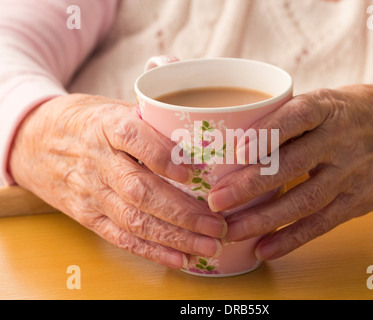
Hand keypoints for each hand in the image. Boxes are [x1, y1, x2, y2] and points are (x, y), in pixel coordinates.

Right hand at [9, 94, 225, 268]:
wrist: (36, 142)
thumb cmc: (87, 122)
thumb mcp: (113, 107)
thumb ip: (151, 120)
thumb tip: (202, 134)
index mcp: (105, 125)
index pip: (131, 136)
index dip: (161, 155)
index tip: (192, 172)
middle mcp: (97, 160)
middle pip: (139, 189)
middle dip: (181, 212)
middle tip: (216, 225)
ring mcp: (91, 192)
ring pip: (133, 219)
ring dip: (174, 237)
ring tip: (208, 246)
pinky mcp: (87, 215)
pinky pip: (120, 237)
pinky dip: (152, 250)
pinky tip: (180, 258)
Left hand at [207, 85, 372, 260]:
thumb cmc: (358, 112)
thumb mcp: (330, 99)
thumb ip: (292, 117)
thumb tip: (237, 135)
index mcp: (330, 108)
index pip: (297, 117)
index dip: (266, 134)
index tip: (236, 152)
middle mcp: (341, 141)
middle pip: (291, 165)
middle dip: (250, 185)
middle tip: (216, 200)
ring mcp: (351, 174)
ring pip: (304, 201)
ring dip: (264, 220)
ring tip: (231, 230)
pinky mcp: (357, 202)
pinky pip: (321, 224)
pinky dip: (291, 239)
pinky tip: (264, 248)